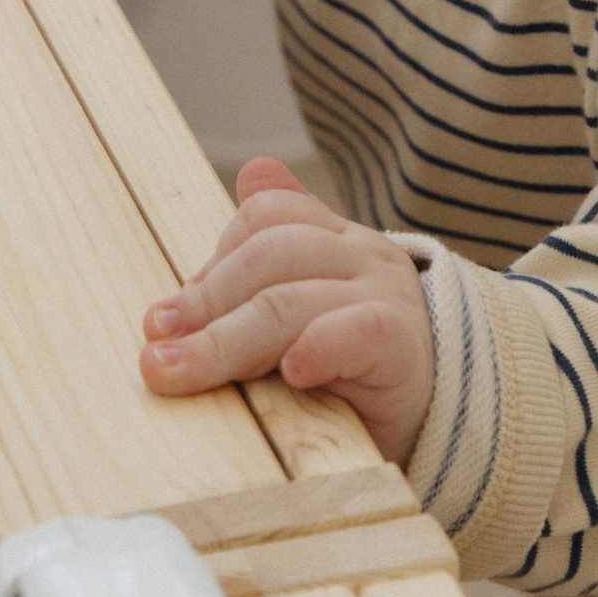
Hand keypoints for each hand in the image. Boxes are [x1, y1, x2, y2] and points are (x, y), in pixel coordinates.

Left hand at [140, 160, 433, 466]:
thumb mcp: (310, 308)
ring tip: (178, 372)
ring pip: (292, 300)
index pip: (268, 216)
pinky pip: (359, 332)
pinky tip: (292, 370)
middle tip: (156, 354)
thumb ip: (274, 255)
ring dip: (225, 342)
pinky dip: (320, 346)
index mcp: (337, 239)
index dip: (212, 261)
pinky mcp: (403, 347)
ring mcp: (387, 296)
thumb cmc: (354, 375)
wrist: (441, 425)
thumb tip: (251, 170)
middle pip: (269, 256)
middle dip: (204, 305)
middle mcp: (364, 256)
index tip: (166, 319)